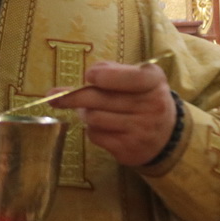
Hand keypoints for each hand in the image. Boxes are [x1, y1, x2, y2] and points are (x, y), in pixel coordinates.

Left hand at [51, 59, 177, 167]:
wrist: (167, 137)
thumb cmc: (144, 99)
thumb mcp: (139, 78)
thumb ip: (115, 71)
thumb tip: (89, 75)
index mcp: (153, 82)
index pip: (131, 78)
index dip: (107, 76)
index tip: (89, 76)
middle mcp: (151, 106)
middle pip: (102, 99)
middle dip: (74, 96)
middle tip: (52, 95)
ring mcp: (140, 130)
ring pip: (94, 118)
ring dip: (84, 113)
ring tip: (87, 110)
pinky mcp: (128, 150)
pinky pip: (96, 136)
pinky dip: (91, 129)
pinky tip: (100, 125)